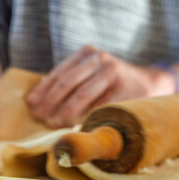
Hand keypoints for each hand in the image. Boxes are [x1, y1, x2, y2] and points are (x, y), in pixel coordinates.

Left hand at [27, 46, 173, 127]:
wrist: (147, 82)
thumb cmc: (109, 82)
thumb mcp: (90, 73)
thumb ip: (70, 81)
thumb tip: (38, 101)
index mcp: (86, 53)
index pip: (59, 72)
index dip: (43, 89)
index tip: (31, 104)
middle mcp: (99, 58)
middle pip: (68, 82)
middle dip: (51, 102)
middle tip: (40, 118)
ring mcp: (113, 72)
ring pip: (83, 94)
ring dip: (65, 111)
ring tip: (52, 123)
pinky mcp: (126, 89)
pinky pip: (101, 105)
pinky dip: (86, 116)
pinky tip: (75, 125)